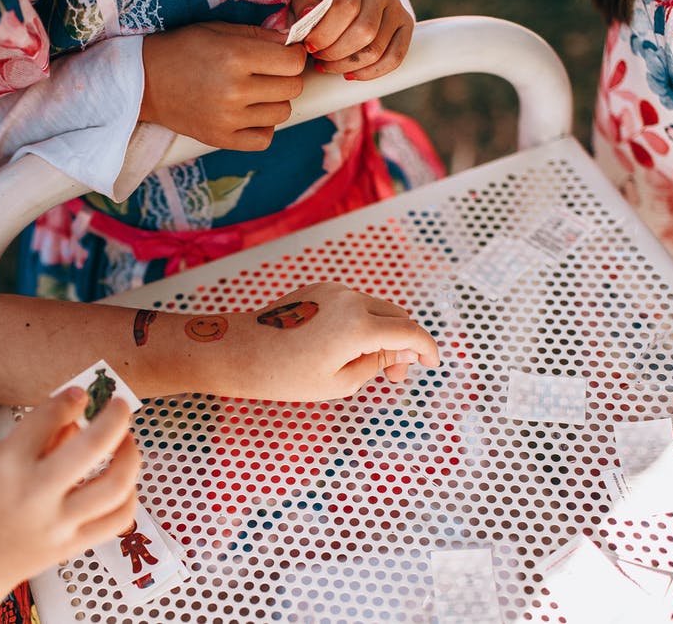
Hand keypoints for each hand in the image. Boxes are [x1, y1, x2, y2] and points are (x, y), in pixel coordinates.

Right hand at [0, 389, 140, 621]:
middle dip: (115, 417)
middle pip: (93, 446)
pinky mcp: (71, 546)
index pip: (49, 418)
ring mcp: (58, 523)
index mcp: (8, 465)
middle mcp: (37, 494)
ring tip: (127, 441)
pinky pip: (117, 520)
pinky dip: (129, 496)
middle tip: (119, 405)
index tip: (80, 395)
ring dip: (130, 455)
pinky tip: (124, 482)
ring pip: (115, 485)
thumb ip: (32, 441)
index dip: (70, 399)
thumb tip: (75, 421)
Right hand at [139, 21, 307, 150]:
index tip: (284, 55)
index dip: (293, 56)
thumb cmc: (183, 50)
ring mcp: (228, 118)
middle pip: (292, 88)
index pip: (293, 62)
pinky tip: (250, 115)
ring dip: (274, 102)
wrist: (145, 81)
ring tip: (255, 93)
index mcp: (236, 57)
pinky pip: (264, 140)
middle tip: (268, 73)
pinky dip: (263, 128)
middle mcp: (235, 90)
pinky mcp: (221, 139)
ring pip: (282, 113)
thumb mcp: (219, 30)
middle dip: (286, 77)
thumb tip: (293, 43)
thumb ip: (259, 36)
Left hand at [219, 282, 439, 400]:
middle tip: (395, 375)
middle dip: (404, 343)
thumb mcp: (339, 382)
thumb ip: (378, 363)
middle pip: (396, 315)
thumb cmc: (284, 375)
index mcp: (358, 326)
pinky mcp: (319, 290)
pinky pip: (353, 304)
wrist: (240, 352)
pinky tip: (348, 347)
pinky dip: (362, 323)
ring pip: (375, 308)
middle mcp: (350, 300)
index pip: (409, 332)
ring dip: (382, 332)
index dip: (426, 348)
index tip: (432, 363)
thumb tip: (403, 351)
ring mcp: (333, 292)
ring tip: (368, 364)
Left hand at [290, 0, 413, 79]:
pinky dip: (371, 72)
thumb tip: (307, 14)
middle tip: (319, 58)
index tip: (309, 45)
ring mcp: (396, 9)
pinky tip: (350, 74)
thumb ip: (305, 3)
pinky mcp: (405, 25)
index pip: (346, 7)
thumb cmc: (325, 0)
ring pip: (376, 48)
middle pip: (364, 32)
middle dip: (336, 53)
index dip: (325, 32)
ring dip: (348, 65)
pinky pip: (395, 57)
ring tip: (329, 66)